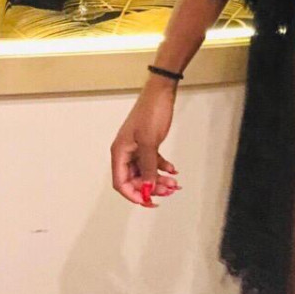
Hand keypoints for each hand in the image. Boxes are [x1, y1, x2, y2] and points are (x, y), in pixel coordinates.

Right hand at [110, 78, 181, 207]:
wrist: (161, 92)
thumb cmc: (151, 113)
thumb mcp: (149, 142)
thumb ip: (149, 167)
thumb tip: (149, 189)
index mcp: (119, 153)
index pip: (121, 183)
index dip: (133, 194)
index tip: (148, 201)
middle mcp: (126, 152)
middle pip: (135, 179)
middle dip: (151, 187)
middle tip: (168, 191)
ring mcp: (137, 148)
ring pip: (146, 171)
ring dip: (159, 179)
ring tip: (174, 183)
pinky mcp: (147, 144)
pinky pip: (153, 162)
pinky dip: (162, 167)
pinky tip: (173, 170)